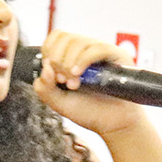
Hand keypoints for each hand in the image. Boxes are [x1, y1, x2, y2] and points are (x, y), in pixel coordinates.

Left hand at [30, 31, 146, 136]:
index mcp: (73, 56)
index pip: (56, 37)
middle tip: (63, 81)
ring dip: (69, 64)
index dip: (49, 52)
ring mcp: (102, 51)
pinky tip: (79, 75)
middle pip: (65, 37)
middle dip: (57, 61)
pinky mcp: (117, 56)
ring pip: (78, 42)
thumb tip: (46, 66)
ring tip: (73, 84)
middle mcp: (87, 50)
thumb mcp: (58, 102)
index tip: (52, 75)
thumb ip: (44, 87)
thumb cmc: (90, 111)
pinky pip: (96, 49)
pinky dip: (82, 61)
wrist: (113, 124)